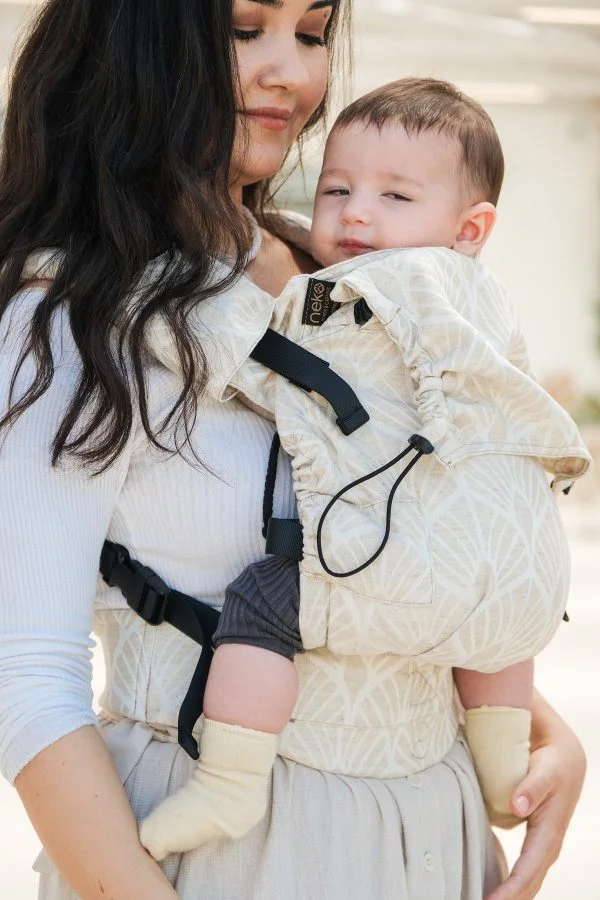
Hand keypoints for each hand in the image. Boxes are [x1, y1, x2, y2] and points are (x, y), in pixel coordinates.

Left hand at [485, 693, 585, 898]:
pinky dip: (511, 881)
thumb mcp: (546, 767)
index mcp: (550, 830)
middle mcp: (548, 842)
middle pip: (530, 882)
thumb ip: (532, 786)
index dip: (511, 889)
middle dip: (510, 899)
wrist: (563, 751)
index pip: (529, 869)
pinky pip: (524, 866)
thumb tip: (518, 807)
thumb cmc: (553, 759)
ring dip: (511, 894)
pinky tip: (493, 887)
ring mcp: (543, 842)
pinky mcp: (535, 836)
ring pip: (528, 878)